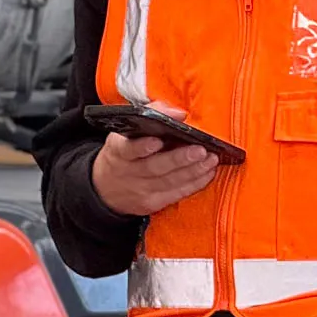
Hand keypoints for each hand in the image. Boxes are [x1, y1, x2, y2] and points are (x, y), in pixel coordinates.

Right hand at [90, 102, 220, 216]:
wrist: (105, 189)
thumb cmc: (121, 155)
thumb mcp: (124, 134)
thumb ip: (150, 115)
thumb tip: (178, 113)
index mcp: (118, 151)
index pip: (128, 149)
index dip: (142, 146)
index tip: (157, 140)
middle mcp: (129, 172)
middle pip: (154, 167)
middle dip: (179, 159)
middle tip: (200, 150)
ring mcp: (141, 190)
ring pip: (169, 181)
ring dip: (193, 171)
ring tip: (210, 160)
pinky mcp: (153, 203)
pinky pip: (177, 194)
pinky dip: (195, 184)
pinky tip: (207, 173)